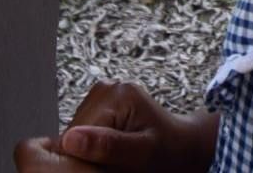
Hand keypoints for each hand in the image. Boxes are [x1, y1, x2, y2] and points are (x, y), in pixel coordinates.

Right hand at [15, 82, 216, 172]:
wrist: (181, 144)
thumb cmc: (169, 151)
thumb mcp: (143, 153)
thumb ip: (109, 146)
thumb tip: (71, 140)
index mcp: (117, 95)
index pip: (76, 135)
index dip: (86, 158)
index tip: (108, 166)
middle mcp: (106, 88)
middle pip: (74, 133)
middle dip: (89, 154)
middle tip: (116, 162)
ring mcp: (101, 94)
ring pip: (75, 134)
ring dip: (90, 151)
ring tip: (117, 155)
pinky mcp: (98, 104)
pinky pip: (82, 131)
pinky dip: (93, 145)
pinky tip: (112, 149)